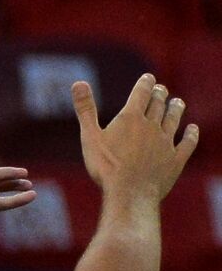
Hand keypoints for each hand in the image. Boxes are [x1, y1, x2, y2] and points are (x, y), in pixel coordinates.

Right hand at [74, 74, 198, 202]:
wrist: (130, 193)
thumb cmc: (106, 167)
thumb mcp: (89, 137)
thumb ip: (85, 109)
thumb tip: (78, 83)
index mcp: (130, 119)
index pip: (141, 93)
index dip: (145, 83)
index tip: (148, 77)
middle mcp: (152, 126)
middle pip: (158, 105)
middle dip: (159, 95)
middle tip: (161, 89)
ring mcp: (166, 143)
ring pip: (173, 120)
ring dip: (176, 109)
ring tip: (178, 102)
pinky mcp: (175, 159)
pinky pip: (187, 143)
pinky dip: (191, 134)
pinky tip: (192, 129)